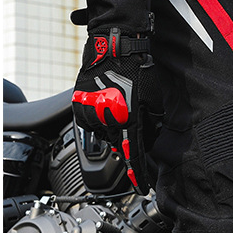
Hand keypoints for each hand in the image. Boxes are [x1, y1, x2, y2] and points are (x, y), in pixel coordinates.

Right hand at [72, 23, 162, 193]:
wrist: (115, 46)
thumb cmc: (138, 68)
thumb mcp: (153, 98)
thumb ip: (152, 121)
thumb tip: (151, 138)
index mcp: (127, 118)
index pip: (133, 154)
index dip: (138, 173)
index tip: (141, 186)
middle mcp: (107, 118)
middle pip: (119, 143)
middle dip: (127, 137)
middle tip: (132, 119)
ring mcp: (90, 111)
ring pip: (104, 133)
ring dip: (113, 127)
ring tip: (120, 106)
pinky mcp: (79, 104)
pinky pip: (90, 123)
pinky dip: (99, 119)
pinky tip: (107, 105)